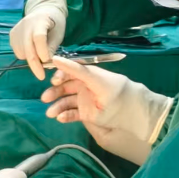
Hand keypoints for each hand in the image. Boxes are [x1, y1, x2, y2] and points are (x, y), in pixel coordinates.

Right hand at [10, 0, 67, 80]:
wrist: (43, 10)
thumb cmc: (54, 23)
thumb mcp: (58, 33)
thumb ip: (52, 47)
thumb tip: (46, 63)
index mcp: (40, 20)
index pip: (39, 37)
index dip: (42, 51)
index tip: (47, 63)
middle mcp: (25, 24)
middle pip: (27, 47)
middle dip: (34, 64)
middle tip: (41, 76)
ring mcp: (17, 29)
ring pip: (21, 51)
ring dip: (30, 59)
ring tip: (40, 56)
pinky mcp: (12, 35)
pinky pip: (17, 51)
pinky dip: (25, 55)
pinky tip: (32, 51)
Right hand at [42, 57, 172, 154]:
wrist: (133, 113)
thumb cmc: (116, 91)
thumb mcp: (96, 79)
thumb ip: (76, 70)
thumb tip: (55, 58)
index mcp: (88, 74)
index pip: (69, 71)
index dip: (60, 75)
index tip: (53, 81)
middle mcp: (84, 86)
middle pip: (64, 87)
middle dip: (54, 92)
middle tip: (45, 98)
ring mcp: (84, 100)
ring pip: (66, 101)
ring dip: (57, 106)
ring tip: (50, 113)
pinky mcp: (86, 114)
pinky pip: (73, 113)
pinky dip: (65, 115)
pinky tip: (60, 118)